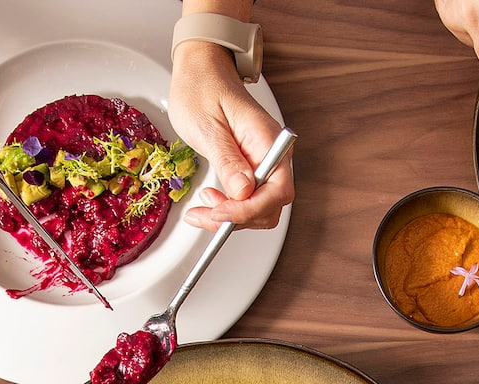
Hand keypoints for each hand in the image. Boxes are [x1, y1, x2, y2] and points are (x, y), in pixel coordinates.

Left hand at [168, 42, 293, 229]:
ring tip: (201, 210)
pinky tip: (209, 203)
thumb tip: (244, 191)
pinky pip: (247, 199)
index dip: (250, 209)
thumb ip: (227, 159)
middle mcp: (271, 154)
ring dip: (231, 218)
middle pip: (270, 205)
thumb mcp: (208, 124)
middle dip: (238, 218)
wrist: (201, 69)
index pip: (277, 190)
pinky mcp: (249, 167)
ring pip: (259, 207)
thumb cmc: (202, 87)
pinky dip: (228, 209)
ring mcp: (262, 162)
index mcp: (268, 140)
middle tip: (204, 214)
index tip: (221, 213)